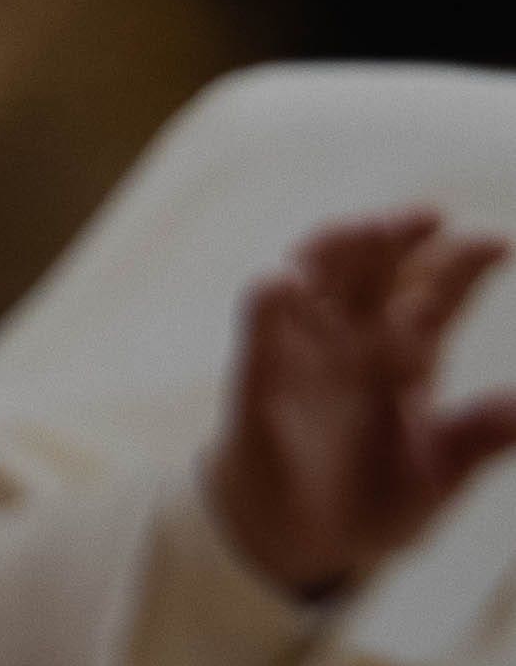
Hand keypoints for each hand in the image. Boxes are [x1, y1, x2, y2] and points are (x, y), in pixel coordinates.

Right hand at [204, 211, 515, 600]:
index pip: (437, 292)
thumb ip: (478, 437)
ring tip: (371, 230)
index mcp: (408, 354)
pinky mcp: (260, 369)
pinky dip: (269, 295)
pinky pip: (260, 322)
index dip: (463, 262)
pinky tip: (285, 278)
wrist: (300, 536)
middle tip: (430, 215)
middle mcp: (357, 335)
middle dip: (400, 235)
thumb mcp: (439, 473)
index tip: (499, 243)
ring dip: (340, 246)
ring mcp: (305, 344)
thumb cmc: (373, 498)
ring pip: (318, 271)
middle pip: (377, 266)